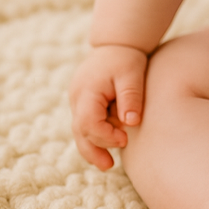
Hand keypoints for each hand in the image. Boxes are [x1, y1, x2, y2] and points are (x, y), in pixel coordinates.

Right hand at [69, 44, 148, 169]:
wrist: (116, 43)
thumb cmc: (126, 58)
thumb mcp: (132, 74)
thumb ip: (130, 97)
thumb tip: (131, 122)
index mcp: (87, 91)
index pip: (89, 122)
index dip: (105, 135)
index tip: (125, 138)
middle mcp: (77, 97)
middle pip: (80, 130)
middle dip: (94, 149)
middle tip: (110, 164)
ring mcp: (77, 100)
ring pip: (79, 130)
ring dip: (91, 148)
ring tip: (107, 164)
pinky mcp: (83, 102)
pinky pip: (84, 124)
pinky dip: (93, 136)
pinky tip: (106, 148)